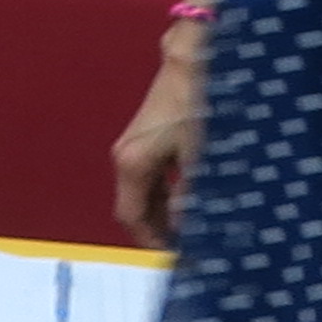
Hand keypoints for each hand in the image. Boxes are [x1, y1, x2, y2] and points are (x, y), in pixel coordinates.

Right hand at [116, 36, 206, 249]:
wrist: (188, 64)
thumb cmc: (191, 108)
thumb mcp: (196, 156)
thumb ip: (188, 195)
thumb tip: (185, 226)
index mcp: (131, 164)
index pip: (130, 216)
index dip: (149, 240)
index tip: (171, 257)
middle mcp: (125, 157)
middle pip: (135, 206)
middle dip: (156, 230)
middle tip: (183, 248)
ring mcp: (133, 146)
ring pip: (144, 191)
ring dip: (162, 212)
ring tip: (188, 229)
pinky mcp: (146, 137)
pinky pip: (151, 176)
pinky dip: (165, 194)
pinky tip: (186, 199)